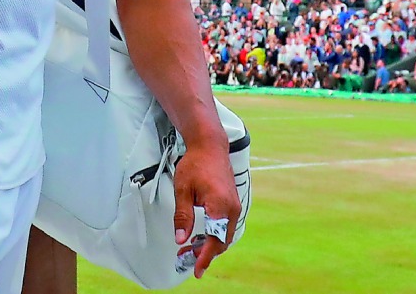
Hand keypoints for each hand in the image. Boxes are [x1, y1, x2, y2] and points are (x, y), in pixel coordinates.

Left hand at [172, 139, 241, 279]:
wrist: (210, 147)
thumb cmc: (195, 164)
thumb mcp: (183, 190)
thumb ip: (183, 216)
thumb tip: (181, 238)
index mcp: (220, 206)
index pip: (215, 240)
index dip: (205, 257)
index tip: (196, 269)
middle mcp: (232, 208)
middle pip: (221, 241)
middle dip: (205, 253)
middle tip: (185, 257)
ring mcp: (234, 206)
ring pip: (224, 235)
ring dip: (209, 244)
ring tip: (189, 248)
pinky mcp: (232, 204)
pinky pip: (225, 226)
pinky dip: (214, 234)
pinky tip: (200, 235)